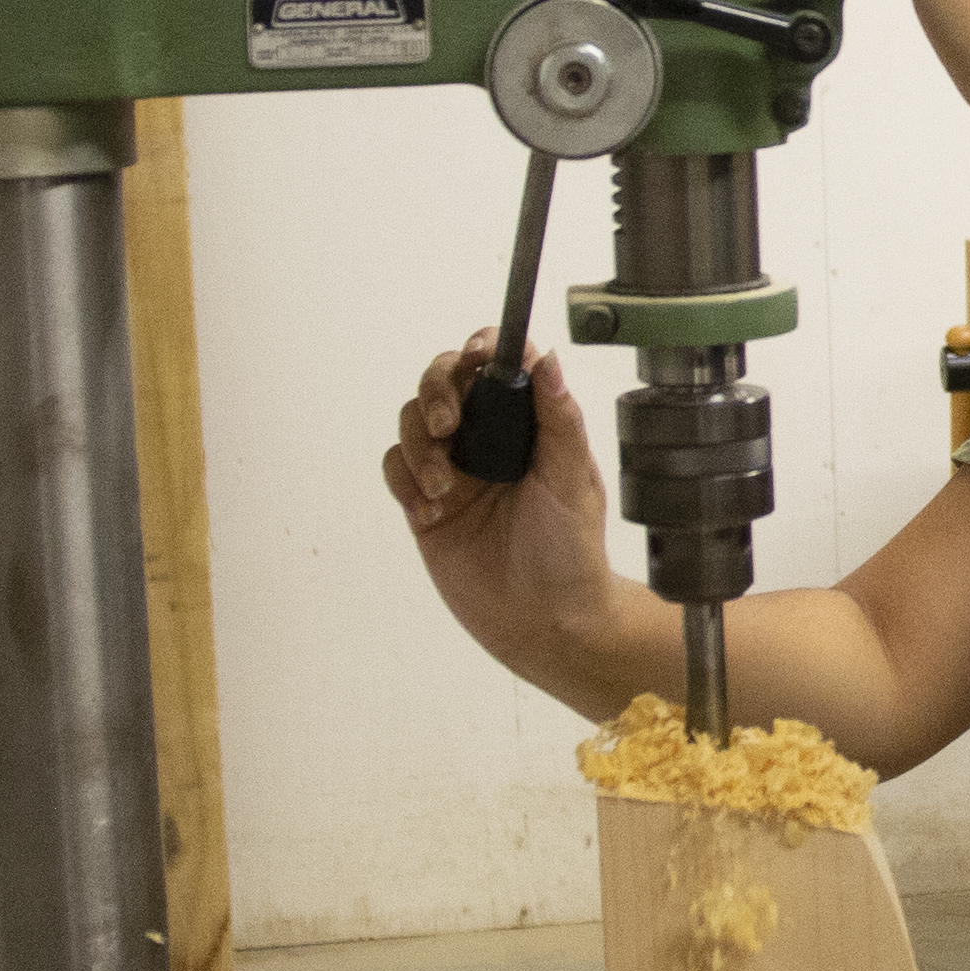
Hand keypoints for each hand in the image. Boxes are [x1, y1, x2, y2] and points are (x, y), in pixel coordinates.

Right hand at [381, 330, 619, 684]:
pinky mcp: (425, 504)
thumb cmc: (571, 552)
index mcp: (527, 425)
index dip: (481, 350)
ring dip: (419, 445)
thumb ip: (559, 420)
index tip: (477, 354)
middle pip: (443, 382)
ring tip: (443, 486)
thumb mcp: (573, 481)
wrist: (544, 620)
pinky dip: (404, 481)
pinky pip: (396, 470)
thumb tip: (548, 360)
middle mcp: (488, 439)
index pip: (498, 367)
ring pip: (413, 423)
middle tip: (448, 425)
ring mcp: (453, 470)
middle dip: (436, 392)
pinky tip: (430, 510)